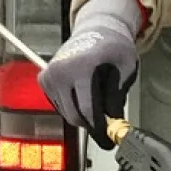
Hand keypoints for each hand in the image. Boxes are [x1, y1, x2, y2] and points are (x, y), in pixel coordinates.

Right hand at [38, 0, 144, 134]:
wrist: (96, 29)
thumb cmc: (112, 46)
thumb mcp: (126, 68)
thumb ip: (118, 97)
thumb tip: (114, 123)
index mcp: (81, 67)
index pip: (88, 110)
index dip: (100, 129)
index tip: (109, 141)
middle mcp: (60, 71)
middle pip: (75, 115)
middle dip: (92, 125)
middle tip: (106, 129)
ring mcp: (49, 75)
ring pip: (67, 113)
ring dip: (83, 114)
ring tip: (97, 99)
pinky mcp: (44, 79)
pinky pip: (59, 105)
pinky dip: (73, 106)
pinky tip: (84, 93)